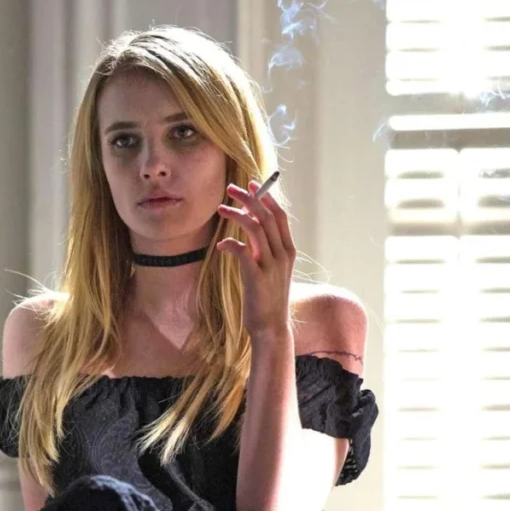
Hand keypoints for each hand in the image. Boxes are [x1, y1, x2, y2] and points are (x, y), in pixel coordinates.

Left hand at [216, 180, 295, 338]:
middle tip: (231, 188)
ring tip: (221, 209)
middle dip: (249, 198)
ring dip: (237, 215)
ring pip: (256, 229)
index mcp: (288, 250)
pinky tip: (221, 245)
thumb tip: (247, 230)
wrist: (270, 326)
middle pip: (267, 217)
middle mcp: (282, 255)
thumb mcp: (271, 270)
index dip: (266, 197)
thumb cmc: (267, 297)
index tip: (252, 184)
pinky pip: (242, 251)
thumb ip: (263, 249)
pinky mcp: (256, 277)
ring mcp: (271, 266)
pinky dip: (230, 243)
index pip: (279, 216)